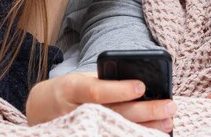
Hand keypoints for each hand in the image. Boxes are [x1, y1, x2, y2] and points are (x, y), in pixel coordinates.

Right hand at [26, 72, 175, 132]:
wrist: (41, 109)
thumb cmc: (66, 90)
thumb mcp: (78, 79)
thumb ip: (103, 81)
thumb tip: (140, 86)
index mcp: (71, 89)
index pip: (97, 91)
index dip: (120, 90)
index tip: (142, 86)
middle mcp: (76, 111)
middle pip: (115, 113)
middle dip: (145, 110)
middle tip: (169, 105)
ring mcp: (83, 129)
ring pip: (119, 130)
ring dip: (147, 127)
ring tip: (168, 120)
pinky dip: (135, 136)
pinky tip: (152, 133)